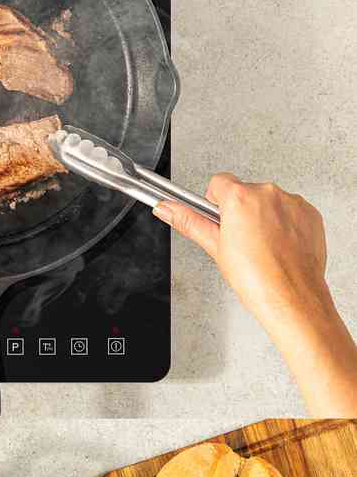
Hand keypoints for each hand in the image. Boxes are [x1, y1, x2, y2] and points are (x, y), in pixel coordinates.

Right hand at [155, 175, 331, 329]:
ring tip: (260, 246)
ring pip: (268, 202)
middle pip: (245, 192)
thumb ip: (189, 222)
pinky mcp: (309, 213)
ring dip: (262, 217)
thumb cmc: (255, 276)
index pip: (219, 182)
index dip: (214, 202)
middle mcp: (268, 194)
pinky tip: (278, 245)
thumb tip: (167, 209)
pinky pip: (290, 210)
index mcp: (241, 198)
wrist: (291, 294)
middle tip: (239, 240)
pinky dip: (283, 224)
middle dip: (240, 211)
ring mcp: (292, 202)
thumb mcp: (215, 247)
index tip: (218, 218)